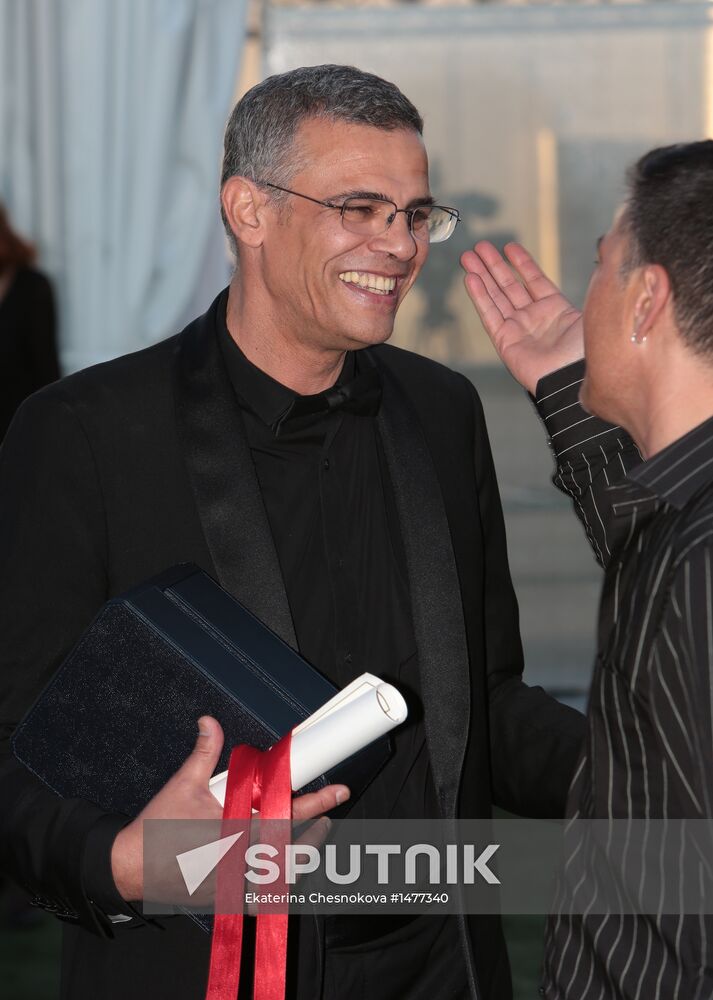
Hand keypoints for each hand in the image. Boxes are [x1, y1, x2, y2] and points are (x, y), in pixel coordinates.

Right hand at [111, 716, 349, 901]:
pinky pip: (263, 895)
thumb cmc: (156, 827)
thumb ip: (204, 752)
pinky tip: (283, 867)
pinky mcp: (226, 899)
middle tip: (328, 816)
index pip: (287, 814)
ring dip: (301, 856)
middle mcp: (240, 860)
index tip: (338, 791)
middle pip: (296, 850)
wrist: (129, 868)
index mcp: (235, 828)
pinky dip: (277, 881)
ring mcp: (235, 884)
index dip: (318, 802)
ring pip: (284, 876)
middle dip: (317, 832)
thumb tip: (210, 721)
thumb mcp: (182, 784)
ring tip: (312, 838)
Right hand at [461, 241, 583, 393]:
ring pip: (496, 296)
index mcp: (556, 310)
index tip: (509, 247)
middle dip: (494, 265)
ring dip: (482, 275)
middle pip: (510, 285)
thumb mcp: (592, 310)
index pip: (535, 280)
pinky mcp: (505, 341)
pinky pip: (489, 314)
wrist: (573, 377)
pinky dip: (479, 296)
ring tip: (468, 256)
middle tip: (480, 246)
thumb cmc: (586, 349)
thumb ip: (591, 285)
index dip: (522, 263)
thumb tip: (604, 261)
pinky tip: (471, 278)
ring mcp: (518, 329)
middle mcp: (535, 318)